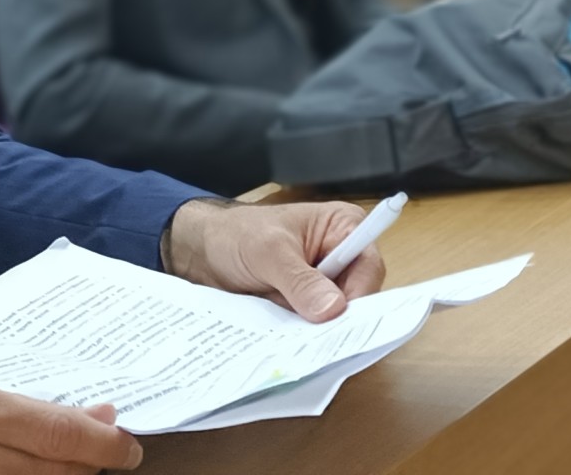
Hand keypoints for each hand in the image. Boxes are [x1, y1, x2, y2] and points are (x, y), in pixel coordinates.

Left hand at [162, 199, 387, 321]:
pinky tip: (286, 342)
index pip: (368, 267)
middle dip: (336, 318)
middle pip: (356, 297)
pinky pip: (313, 327)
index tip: (341, 320)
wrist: (202, 250)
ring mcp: (323, 284)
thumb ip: (300, 280)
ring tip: (295, 340)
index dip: (360, 295)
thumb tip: (333, 309)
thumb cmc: (237, 234)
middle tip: (316, 337)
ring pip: (334, 317)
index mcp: (344, 228)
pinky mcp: (306, 306)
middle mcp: (341, 257)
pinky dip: (301, 335)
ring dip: (316, 329)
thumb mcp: (269, 252)